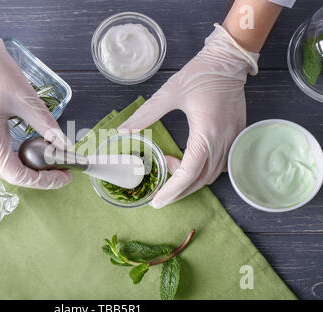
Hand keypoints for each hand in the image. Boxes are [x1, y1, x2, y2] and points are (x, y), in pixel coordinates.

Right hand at [0, 0, 71, 188]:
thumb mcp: (25, 99)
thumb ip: (46, 126)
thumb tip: (65, 145)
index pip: (17, 175)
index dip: (43, 181)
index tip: (65, 177)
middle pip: (11, 172)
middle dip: (39, 174)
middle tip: (63, 168)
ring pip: (5, 163)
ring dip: (30, 164)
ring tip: (52, 158)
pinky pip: (0, 151)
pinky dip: (20, 153)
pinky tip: (36, 145)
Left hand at [119, 25, 258, 207]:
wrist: (228, 61)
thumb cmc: (200, 74)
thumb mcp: (169, 92)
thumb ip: (146, 114)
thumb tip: (124, 130)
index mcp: (205, 132)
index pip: (188, 173)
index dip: (172, 190)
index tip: (157, 201)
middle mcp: (222, 141)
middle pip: (201, 180)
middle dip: (179, 192)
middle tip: (160, 196)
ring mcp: (233, 140)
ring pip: (213, 176)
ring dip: (191, 182)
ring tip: (171, 175)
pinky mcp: (237, 136)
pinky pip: (222, 166)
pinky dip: (205, 172)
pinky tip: (191, 165)